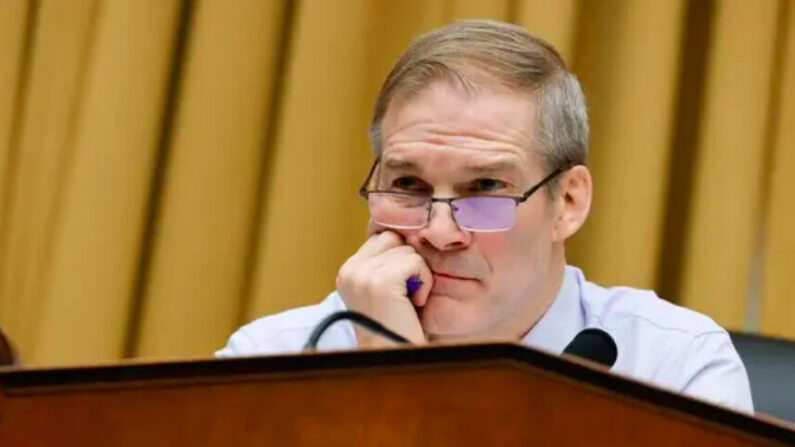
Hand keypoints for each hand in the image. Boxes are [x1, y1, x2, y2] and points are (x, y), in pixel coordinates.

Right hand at [336, 231, 432, 346]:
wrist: (395, 359)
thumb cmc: (398, 327)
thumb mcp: (383, 289)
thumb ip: (386, 263)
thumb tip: (408, 234)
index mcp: (347, 271)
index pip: (383, 238)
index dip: (400, 258)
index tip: (400, 287)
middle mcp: (350, 271)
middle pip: (394, 238)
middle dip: (408, 262)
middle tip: (406, 293)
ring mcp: (362, 275)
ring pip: (408, 250)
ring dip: (419, 274)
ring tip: (409, 300)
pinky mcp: (380, 282)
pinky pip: (415, 261)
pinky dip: (424, 281)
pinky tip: (415, 302)